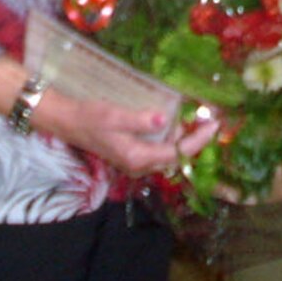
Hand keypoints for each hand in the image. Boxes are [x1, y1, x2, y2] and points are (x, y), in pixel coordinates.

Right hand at [35, 90, 219, 178]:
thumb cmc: (90, 117)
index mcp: (138, 157)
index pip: (177, 152)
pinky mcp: (133, 154)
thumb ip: (140, 119)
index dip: (198, 141)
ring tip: (197, 119)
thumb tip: (164, 120)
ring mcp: (136, 161)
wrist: (67, 121)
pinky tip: (176, 122)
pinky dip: (171, 137)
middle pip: (176, 157)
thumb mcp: (114, 116)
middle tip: (210, 120)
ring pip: (168, 153)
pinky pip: (159, 149)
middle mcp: (139, 164)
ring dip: (184, 138)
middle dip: (195, 140)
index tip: (214, 126)